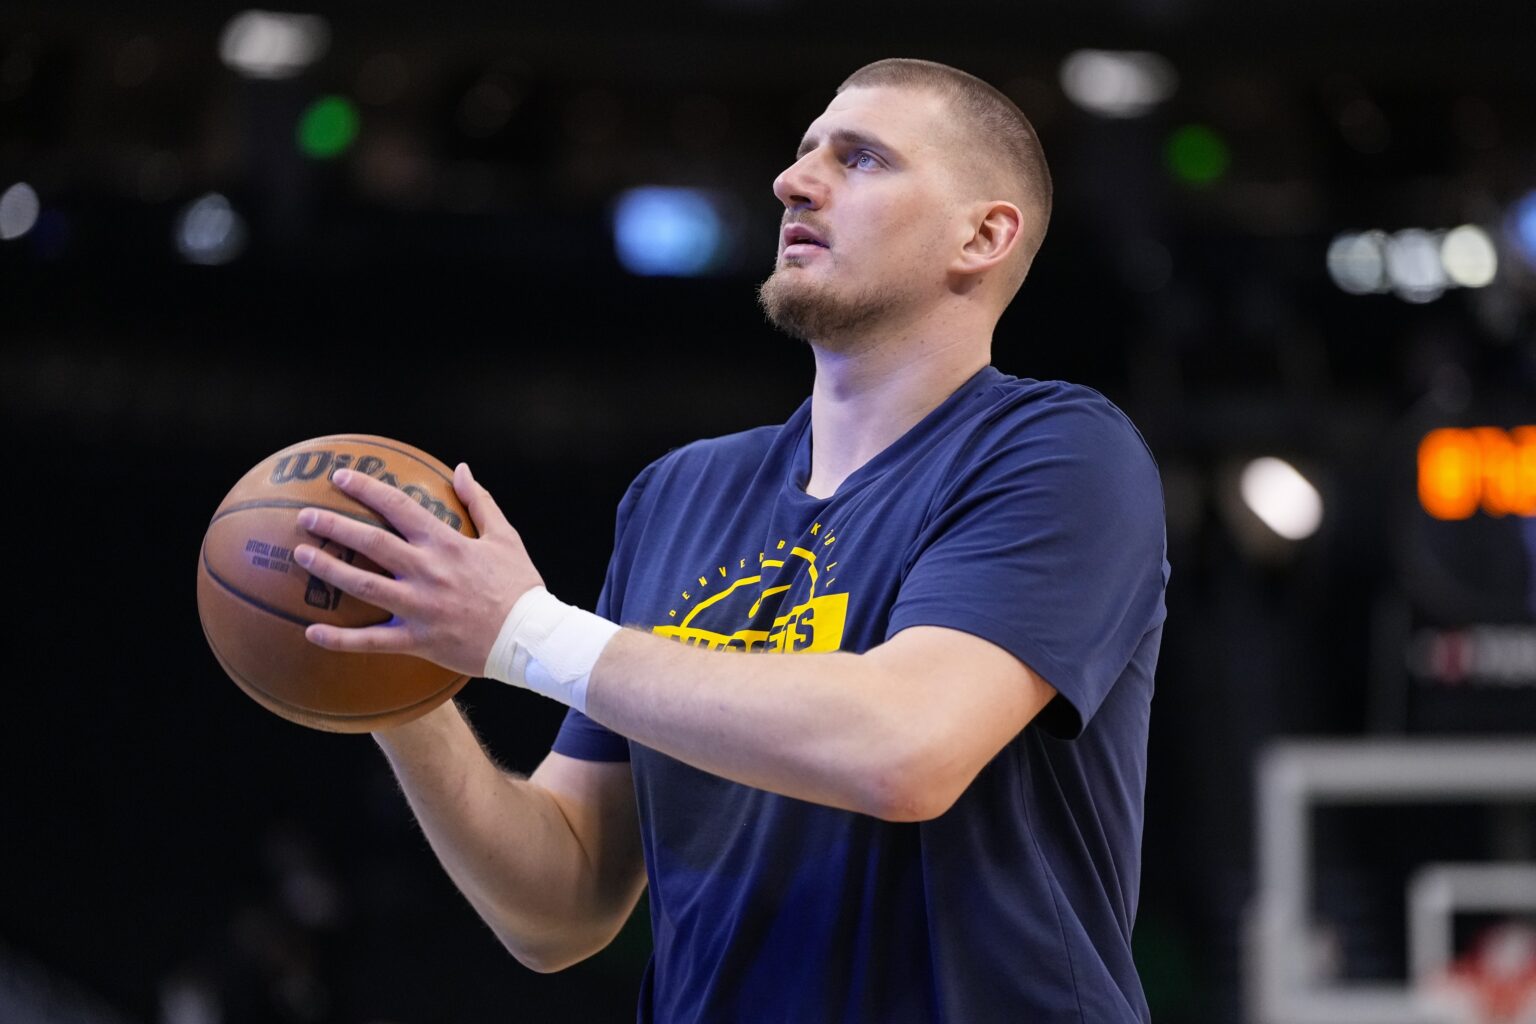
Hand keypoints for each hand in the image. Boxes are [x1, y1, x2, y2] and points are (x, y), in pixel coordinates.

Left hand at [293, 463, 543, 677]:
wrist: (530, 637)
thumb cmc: (520, 585)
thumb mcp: (505, 537)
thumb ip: (480, 501)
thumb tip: (462, 469)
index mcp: (446, 544)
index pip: (399, 507)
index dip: (367, 489)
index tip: (341, 477)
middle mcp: (427, 572)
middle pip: (371, 543)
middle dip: (334, 525)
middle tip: (306, 516)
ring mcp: (419, 608)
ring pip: (363, 586)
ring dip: (328, 569)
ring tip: (300, 555)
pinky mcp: (418, 640)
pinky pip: (371, 642)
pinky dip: (339, 639)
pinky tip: (311, 632)